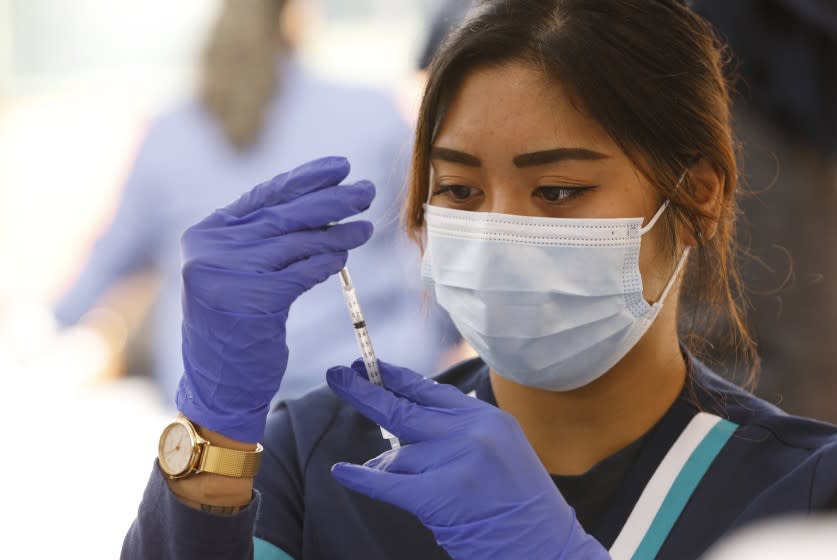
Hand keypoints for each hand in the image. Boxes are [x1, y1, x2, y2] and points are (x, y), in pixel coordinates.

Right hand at [176, 157, 374, 442]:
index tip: (340, 167)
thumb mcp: (239, 272)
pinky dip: (326, 262)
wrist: (219, 384)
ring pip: (296, 243)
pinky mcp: (251, 299)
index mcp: (206, 233)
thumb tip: (323, 205)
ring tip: (366, 225)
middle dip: (331, 200)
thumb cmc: (235, 327)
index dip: (305, 179)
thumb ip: (264, 238)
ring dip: (338, 233)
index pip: (265, 196)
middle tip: (366, 190)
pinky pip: (301, 273)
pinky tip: (344, 256)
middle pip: (285, 215)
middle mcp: (211, 248)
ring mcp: (227, 272)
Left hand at [326, 361, 609, 559]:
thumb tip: (402, 432)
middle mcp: (470, 433)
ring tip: (388, 477)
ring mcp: (454, 463)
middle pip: (402, 407)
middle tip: (336, 375)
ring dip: (385, 468)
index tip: (369, 367)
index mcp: (486, 419)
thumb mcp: (501, 452)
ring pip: (396, 457)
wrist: (548, 549)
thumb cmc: (523, 507)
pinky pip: (388, 483)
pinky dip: (361, 478)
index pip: (430, 391)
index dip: (395, 377)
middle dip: (364, 391)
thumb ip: (457, 434)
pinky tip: (342, 471)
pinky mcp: (439, 496)